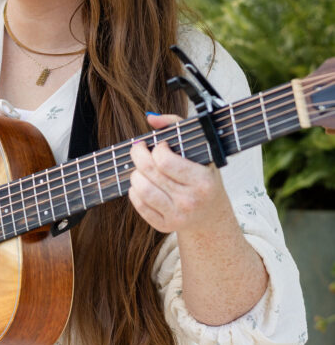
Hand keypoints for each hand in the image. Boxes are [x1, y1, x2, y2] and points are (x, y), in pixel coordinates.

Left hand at [128, 113, 230, 235]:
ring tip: (141, 168)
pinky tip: (142, 183)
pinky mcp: (164, 226)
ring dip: (135, 174)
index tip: (161, 145)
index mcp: (202, 181)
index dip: (157, 149)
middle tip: (139, 149)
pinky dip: (134, 191)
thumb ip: (178, 126)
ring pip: (141, 189)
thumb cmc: (203, 178)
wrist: (210, 215)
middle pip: (149, 172)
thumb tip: (151, 118)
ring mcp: (177, 215)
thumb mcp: (201, 150)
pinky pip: (139, 205)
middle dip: (138, 155)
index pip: (164, 161)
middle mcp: (190, 201)